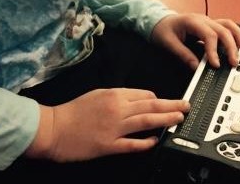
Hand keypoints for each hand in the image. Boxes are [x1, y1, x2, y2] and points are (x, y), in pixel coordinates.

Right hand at [28, 88, 189, 161]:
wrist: (53, 128)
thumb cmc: (73, 111)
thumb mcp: (97, 94)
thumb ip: (118, 97)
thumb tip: (137, 100)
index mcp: (115, 94)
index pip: (145, 94)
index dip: (159, 100)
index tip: (168, 102)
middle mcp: (117, 108)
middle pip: (151, 106)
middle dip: (171, 106)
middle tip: (186, 106)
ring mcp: (114, 127)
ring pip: (146, 122)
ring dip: (166, 120)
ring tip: (179, 119)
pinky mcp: (108, 145)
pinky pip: (132, 144)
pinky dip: (146, 142)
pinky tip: (156, 141)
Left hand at [150, 14, 239, 70]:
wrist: (160, 21)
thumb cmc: (163, 30)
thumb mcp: (168, 43)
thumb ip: (183, 55)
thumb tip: (196, 66)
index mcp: (192, 21)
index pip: (209, 34)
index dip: (214, 50)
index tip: (216, 64)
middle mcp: (203, 19)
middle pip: (222, 29)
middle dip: (230, 46)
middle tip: (233, 62)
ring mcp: (208, 21)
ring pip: (228, 24)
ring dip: (237, 36)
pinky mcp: (210, 26)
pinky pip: (226, 27)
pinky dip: (235, 34)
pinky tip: (239, 43)